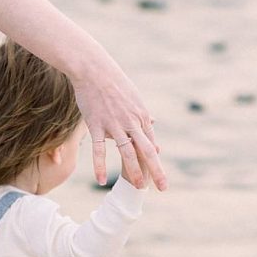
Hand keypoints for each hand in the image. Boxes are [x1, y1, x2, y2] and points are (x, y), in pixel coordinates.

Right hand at [71, 55, 166, 190]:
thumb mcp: (134, 98)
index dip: (155, 161)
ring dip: (134, 171)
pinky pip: (99, 149)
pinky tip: (101, 181)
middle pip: (147, 150)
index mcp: (141, 116)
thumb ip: (142, 115)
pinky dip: (100, 166)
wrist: (94, 69)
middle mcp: (132, 122)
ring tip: (139, 188)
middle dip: (156, 170)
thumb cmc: (113, 83)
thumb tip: (153, 123)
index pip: (151, 143)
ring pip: (127, 152)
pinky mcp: (97, 124)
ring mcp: (115, 124)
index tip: (160, 178)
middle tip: (163, 187)